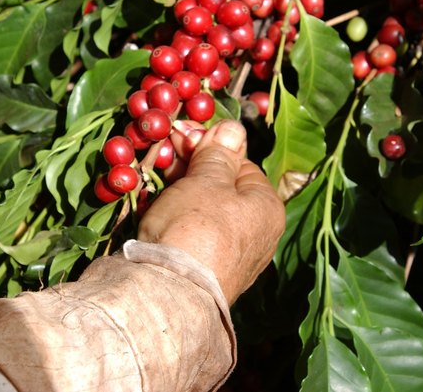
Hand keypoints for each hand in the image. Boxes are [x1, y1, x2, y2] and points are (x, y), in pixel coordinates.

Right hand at [137, 120, 284, 304]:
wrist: (170, 293)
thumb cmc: (196, 227)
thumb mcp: (207, 179)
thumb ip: (219, 153)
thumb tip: (233, 129)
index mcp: (268, 209)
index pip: (241, 165)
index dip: (210, 148)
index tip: (182, 137)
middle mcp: (257, 236)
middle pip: (222, 189)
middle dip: (191, 170)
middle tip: (165, 154)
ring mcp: (232, 258)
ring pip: (204, 213)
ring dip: (179, 194)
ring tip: (154, 182)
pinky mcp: (206, 274)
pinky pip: (192, 237)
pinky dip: (174, 221)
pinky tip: (154, 211)